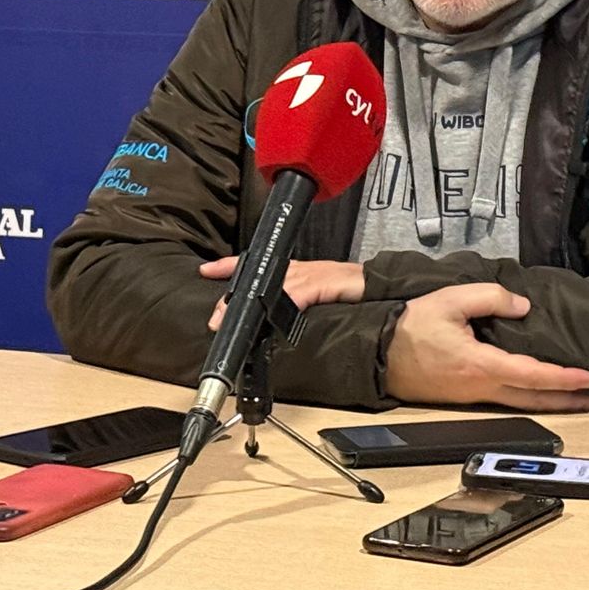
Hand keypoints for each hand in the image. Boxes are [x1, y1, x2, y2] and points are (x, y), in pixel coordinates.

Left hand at [199, 257, 365, 330]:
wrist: (381, 285)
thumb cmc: (352, 294)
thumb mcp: (318, 300)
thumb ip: (298, 307)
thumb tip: (277, 323)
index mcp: (298, 272)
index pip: (260, 265)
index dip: (231, 266)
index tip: (207, 270)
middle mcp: (301, 269)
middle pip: (260, 277)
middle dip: (234, 297)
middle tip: (215, 317)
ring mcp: (313, 274)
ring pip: (272, 285)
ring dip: (249, 305)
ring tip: (229, 318)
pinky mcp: (325, 282)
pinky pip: (299, 292)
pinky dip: (284, 302)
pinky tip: (272, 313)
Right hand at [385, 283, 588, 411]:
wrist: (378, 354)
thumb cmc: (412, 326)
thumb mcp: (452, 300)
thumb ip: (491, 298)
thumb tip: (523, 307)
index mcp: (481, 365)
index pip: (532, 375)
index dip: (563, 379)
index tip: (588, 377)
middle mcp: (481, 387)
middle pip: (533, 399)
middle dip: (567, 400)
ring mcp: (473, 396)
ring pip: (520, 403)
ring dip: (551, 403)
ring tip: (576, 400)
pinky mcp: (465, 396)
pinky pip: (506, 400)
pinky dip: (530, 398)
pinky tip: (537, 391)